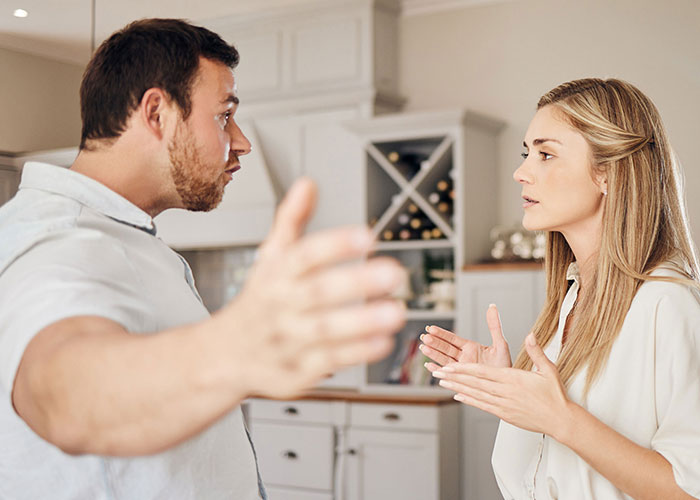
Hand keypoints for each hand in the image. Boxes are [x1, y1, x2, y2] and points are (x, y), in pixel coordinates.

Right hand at [216, 178, 405, 398]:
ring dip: (362, 323)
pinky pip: (326, 362)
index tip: (367, 236)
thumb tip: (308, 184)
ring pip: (324, 331)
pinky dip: (355, 353)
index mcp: (275, 275)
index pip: (303, 256)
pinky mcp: (293, 372)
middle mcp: (279, 307)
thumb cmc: (259, 301)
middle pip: (316, 292)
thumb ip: (291, 221)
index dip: (335, 245)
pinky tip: (382, 342)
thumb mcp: (270, 259)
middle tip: (394, 273)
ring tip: (396, 311)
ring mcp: (286, 341)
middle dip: (356, 283)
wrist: (222, 357)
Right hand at [419, 304, 511, 372]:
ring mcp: (461, 369)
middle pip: (445, 348)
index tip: (431, 328)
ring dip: (433, 354)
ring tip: (423, 347)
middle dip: (435, 343)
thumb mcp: (500, 344)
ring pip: (444, 360)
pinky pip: (447, 374)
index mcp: (471, 348)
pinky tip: (429, 365)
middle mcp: (464, 358)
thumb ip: (494, 326)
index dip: (442, 334)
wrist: (507, 386)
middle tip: (425, 336)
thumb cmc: (505, 366)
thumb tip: (493, 306)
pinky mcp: (460, 380)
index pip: (453, 339)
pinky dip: (438, 370)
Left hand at [432, 333, 570, 437]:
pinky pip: (482, 406)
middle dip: (454, 377)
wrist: (560, 420)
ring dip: (457, 387)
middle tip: (437, 372)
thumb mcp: (548, 369)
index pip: (482, 372)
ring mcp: (503, 404)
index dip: (464, 369)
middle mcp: (505, 392)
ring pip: (475, 394)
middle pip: (474, 383)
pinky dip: (469, 400)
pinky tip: (458, 396)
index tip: (450, 365)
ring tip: (442, 382)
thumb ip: (536, 351)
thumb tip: (530, 335)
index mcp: (513, 379)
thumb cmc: (554, 395)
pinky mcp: (504, 414)